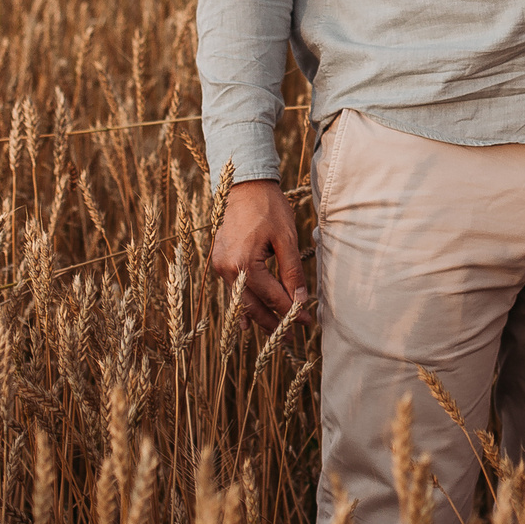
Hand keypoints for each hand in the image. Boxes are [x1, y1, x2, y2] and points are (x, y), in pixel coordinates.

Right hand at [210, 179, 312, 331]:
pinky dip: (243, 303)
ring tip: (274, 334)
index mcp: (244, 263)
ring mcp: (219, 266)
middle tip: (290, 337)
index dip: (290, 311)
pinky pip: (233, 289)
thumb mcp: (286, 238)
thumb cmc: (269, 208)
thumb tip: (299, 300)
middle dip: (272, 323)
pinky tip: (247, 321)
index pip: (272, 296)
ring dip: (257, 317)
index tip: (306, 321)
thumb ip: (291, 272)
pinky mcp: (219, 261)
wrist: (245, 186)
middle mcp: (228, 269)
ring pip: (241, 300)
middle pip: (252, 306)